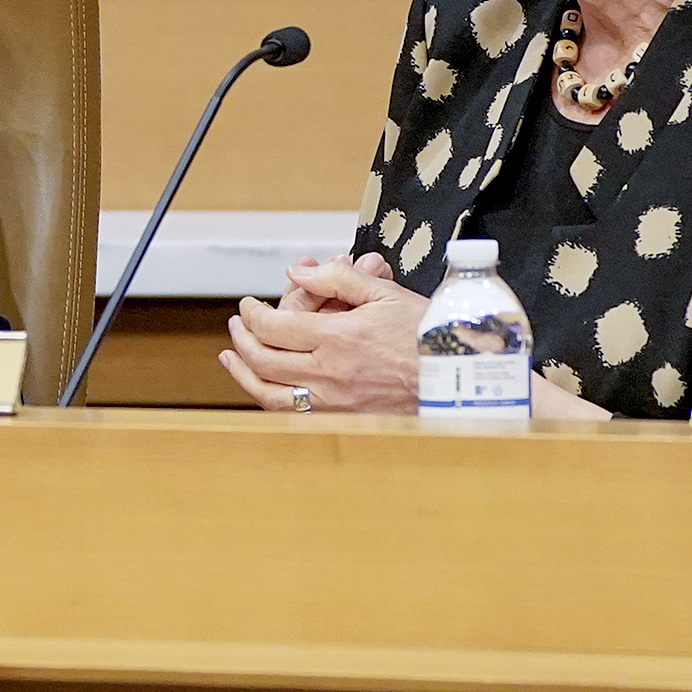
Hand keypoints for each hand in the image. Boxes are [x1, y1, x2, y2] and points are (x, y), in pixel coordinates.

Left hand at [219, 252, 427, 413]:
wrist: (460, 380)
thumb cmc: (428, 334)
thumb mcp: (386, 293)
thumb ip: (339, 277)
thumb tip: (298, 271)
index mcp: (338, 338)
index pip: (273, 326)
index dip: (252, 313)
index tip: (249, 305)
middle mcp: (330, 373)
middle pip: (263, 359)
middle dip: (242, 339)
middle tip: (237, 324)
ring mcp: (335, 402)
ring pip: (270, 393)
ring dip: (244, 374)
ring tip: (232, 358)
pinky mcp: (344, 420)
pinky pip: (294, 415)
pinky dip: (270, 400)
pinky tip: (263, 389)